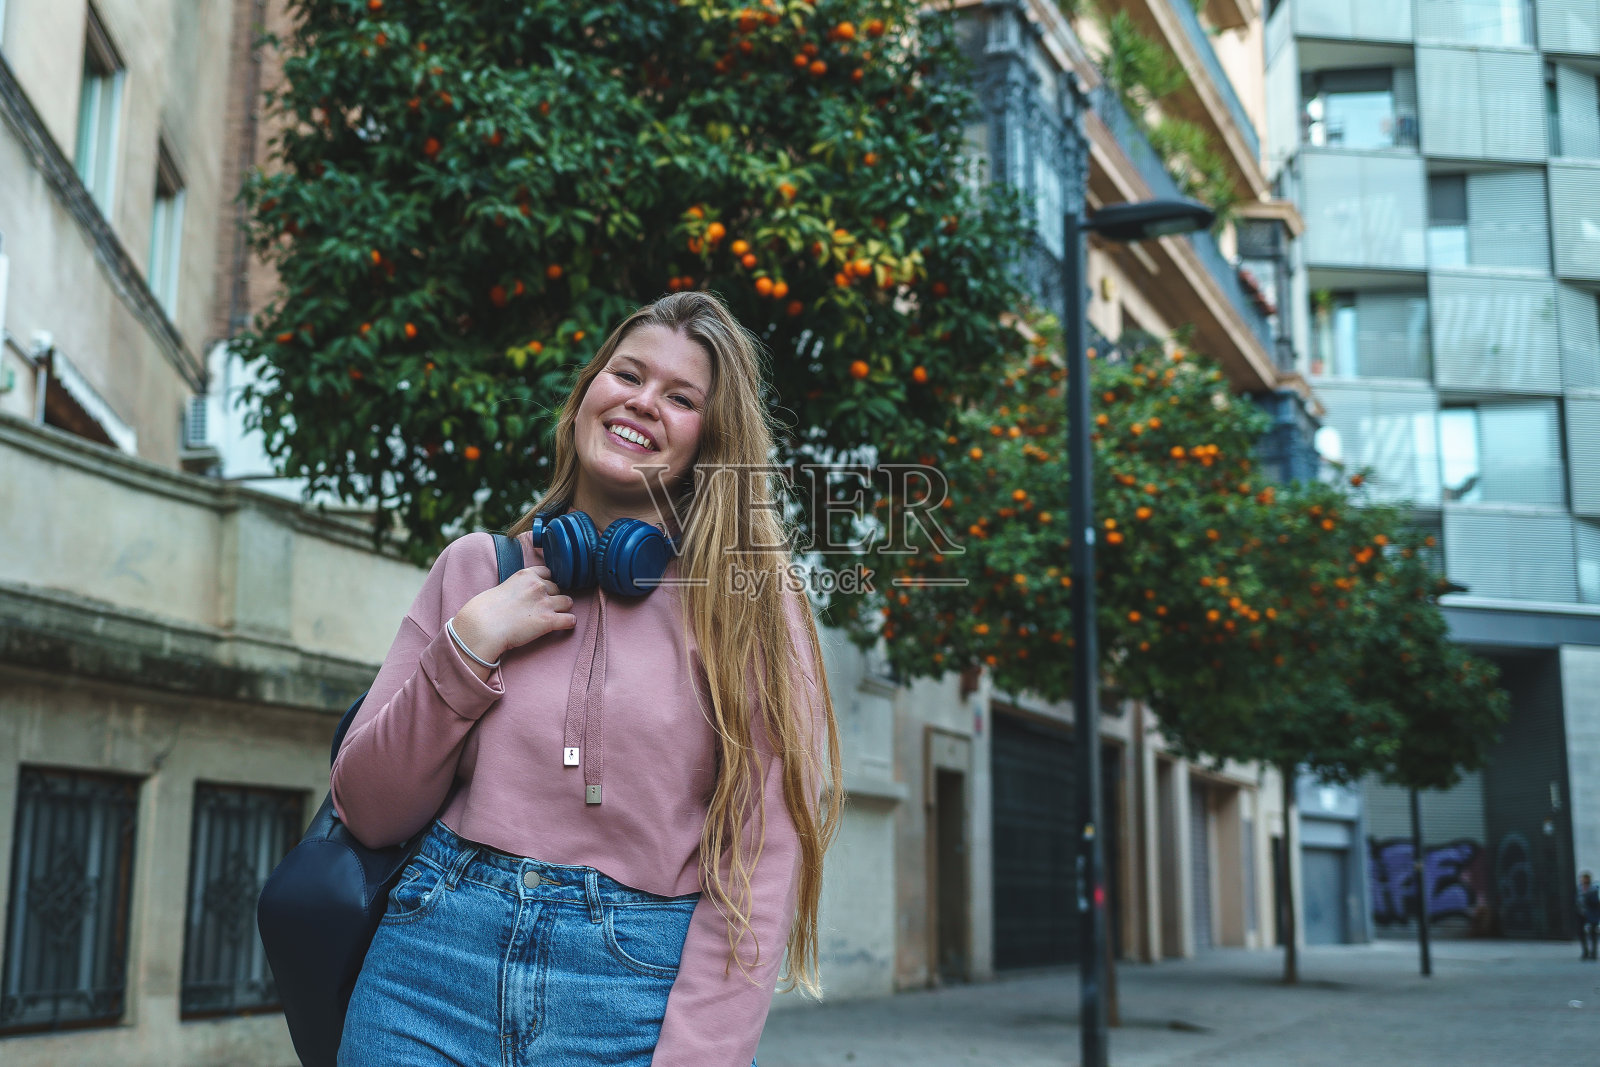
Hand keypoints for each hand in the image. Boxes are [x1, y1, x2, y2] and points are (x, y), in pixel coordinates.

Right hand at [450, 565, 575, 668]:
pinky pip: (570, 620)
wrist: (484, 626)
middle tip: (541, 608)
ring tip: (554, 616)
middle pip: (558, 588)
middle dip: (552, 597)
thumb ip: (518, 587)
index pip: (548, 572)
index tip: (541, 592)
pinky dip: (568, 623)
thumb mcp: (503, 587)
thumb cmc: (486, 610)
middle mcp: (538, 586)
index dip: (546, 583)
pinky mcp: (549, 621)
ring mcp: (545, 603)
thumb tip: (523, 596)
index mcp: (526, 575)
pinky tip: (563, 626)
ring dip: (562, 608)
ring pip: (568, 602)